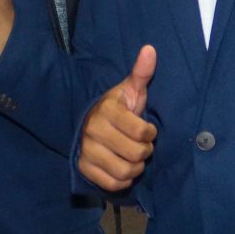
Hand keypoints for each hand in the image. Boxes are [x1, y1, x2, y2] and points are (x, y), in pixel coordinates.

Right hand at [78, 46, 157, 190]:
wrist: (89, 123)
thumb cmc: (118, 108)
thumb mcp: (130, 90)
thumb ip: (141, 73)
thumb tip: (150, 49)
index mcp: (107, 110)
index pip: (142, 132)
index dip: (150, 133)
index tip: (147, 128)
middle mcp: (93, 130)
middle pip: (136, 154)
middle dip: (145, 152)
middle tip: (141, 146)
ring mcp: (87, 151)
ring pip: (125, 172)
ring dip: (135, 167)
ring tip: (133, 158)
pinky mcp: (84, 168)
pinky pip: (111, 184)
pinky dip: (122, 180)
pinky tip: (122, 168)